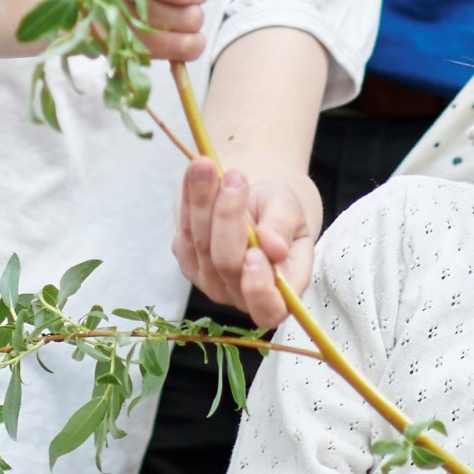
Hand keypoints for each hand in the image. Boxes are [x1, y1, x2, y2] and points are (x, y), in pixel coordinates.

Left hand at [171, 159, 321, 324]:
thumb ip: (283, 225)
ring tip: (207, 165)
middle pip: (227, 264)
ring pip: (201, 247)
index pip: (269, 309)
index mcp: (282, 289)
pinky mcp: (190, 265)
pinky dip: (188, 202)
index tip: (255, 252)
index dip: (258, 288)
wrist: (253, 202)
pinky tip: (196, 175)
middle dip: (228, 218)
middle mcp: (244, 295)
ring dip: (202, 202)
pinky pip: (184, 237)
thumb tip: (273, 247)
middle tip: (234, 177)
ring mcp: (213, 283)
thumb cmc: (277, 209)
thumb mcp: (289, 207)